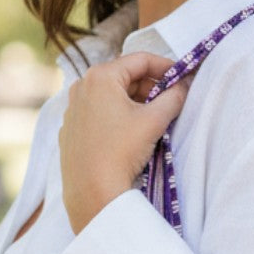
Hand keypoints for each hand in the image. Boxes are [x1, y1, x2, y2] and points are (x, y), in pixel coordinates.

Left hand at [60, 52, 192, 235]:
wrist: (92, 192)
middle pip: (125, 78)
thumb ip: (174, 97)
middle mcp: (81, 87)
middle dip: (150, 88)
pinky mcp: (70, 132)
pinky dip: (116, 119)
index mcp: (100, 76)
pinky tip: (129, 136)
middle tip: (171, 101)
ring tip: (153, 121)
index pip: (141, 60)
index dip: (166, 66)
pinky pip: (98, 116)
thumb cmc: (121, 152)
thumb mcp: (154, 121)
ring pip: (111, 98)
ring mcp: (72, 110)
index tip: (183, 77)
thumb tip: (184, 86)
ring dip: (134, 104)